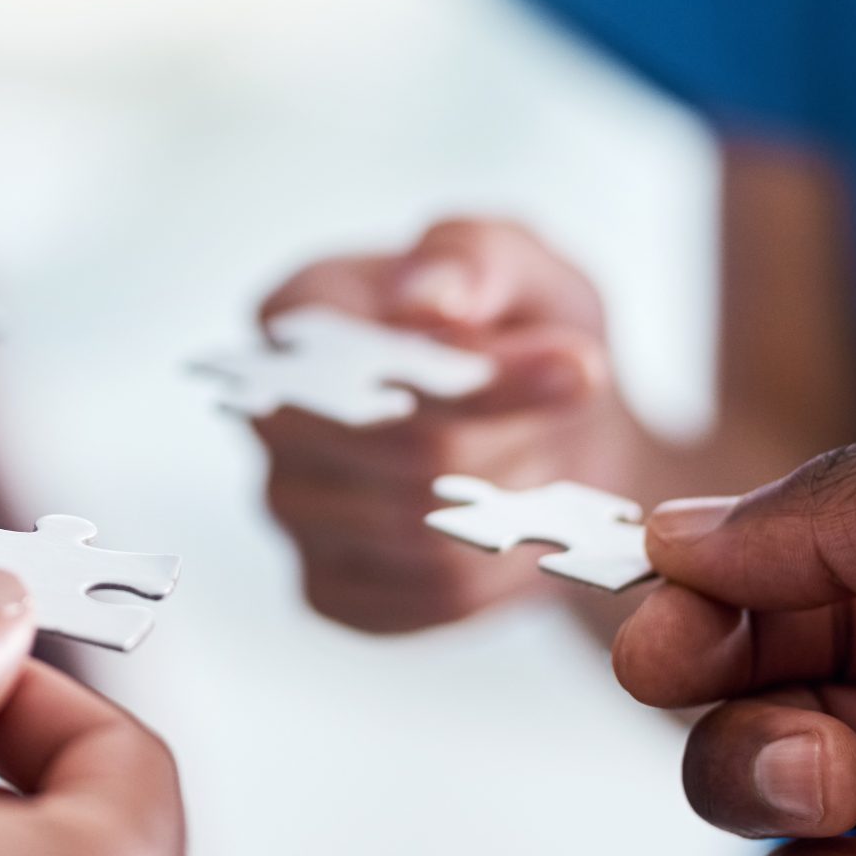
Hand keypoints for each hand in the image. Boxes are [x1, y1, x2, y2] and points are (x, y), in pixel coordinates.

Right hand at [253, 216, 644, 631]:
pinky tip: (518, 526)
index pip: (367, 358)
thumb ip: (474, 258)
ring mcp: (289, 507)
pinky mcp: (326, 586)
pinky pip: (425, 597)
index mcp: (299, 313)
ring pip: (418, 532)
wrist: (553, 434)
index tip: (582, 366)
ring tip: (548, 460)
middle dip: (513, 437)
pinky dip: (498, 571)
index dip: (477, 374)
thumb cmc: (523, 335)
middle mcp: (272, 413)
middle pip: (400, 450)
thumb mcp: (525, 267)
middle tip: (580, 409)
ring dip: (514, 505)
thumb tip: (425, 300)